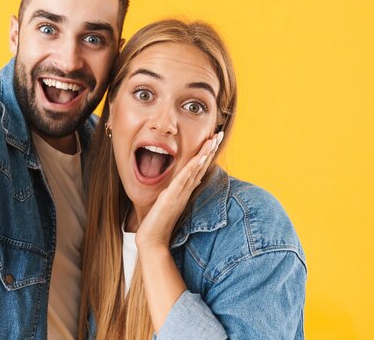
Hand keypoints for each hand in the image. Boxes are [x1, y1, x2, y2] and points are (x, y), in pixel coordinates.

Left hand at [135, 131, 223, 251]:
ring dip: (205, 154)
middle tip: (220, 134)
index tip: (213, 139)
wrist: (153, 240)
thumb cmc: (158, 223)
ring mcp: (180, 193)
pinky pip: (184, 179)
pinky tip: (199, 157)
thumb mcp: (167, 203)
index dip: (206, 154)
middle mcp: (185, 191)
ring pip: (196, 170)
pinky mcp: (172, 197)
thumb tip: (180, 184)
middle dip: (210, 149)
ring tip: (214, 140)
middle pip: (201, 166)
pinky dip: (192, 168)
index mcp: (184, 191)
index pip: (198, 169)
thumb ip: (174, 193)